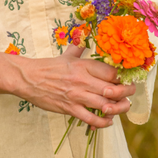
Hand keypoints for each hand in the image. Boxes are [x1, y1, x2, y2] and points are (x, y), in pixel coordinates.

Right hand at [13, 52, 135, 129]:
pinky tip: (108, 121)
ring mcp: (77, 95)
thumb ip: (79, 47)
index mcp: (84, 65)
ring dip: (118, 109)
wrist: (28, 78)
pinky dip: (103, 122)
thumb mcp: (66, 55)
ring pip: (106, 105)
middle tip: (130, 95)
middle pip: (114, 89)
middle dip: (127, 94)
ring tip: (121, 108)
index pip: (112, 72)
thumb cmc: (48, 67)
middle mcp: (83, 80)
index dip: (124, 77)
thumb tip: (85, 35)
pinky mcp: (69, 108)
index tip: (127, 79)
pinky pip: (91, 118)